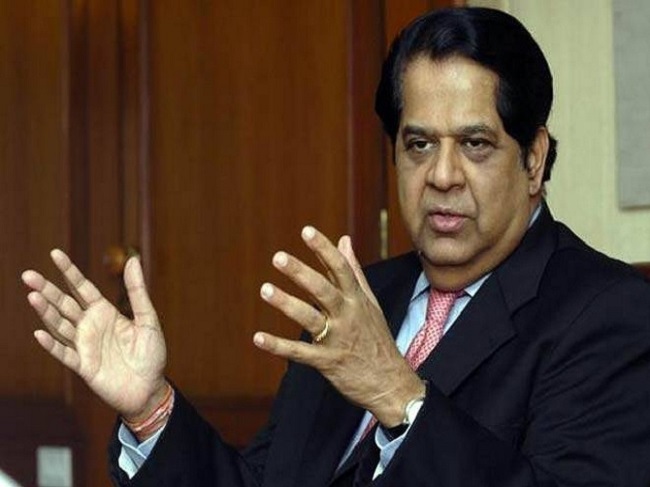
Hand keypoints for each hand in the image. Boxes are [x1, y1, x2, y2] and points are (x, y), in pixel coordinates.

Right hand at [22, 250, 167, 421]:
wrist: (150, 388)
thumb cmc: (151, 354)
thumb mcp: (148, 319)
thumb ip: (137, 291)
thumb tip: (133, 260)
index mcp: (105, 312)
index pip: (82, 288)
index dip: (69, 271)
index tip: (54, 254)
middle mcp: (90, 326)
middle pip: (64, 304)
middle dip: (47, 289)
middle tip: (28, 275)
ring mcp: (84, 345)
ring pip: (60, 325)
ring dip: (46, 312)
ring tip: (32, 296)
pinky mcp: (83, 366)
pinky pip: (65, 353)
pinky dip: (52, 344)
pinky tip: (39, 332)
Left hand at [254, 227, 424, 426]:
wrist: (390, 383)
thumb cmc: (376, 339)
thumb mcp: (370, 302)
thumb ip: (354, 271)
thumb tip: (344, 240)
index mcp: (357, 300)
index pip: (341, 268)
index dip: (324, 249)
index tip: (307, 231)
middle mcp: (348, 315)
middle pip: (323, 290)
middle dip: (301, 273)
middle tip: (278, 257)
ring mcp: (338, 339)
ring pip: (310, 318)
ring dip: (287, 304)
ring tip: (265, 289)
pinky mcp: (328, 362)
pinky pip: (300, 353)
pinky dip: (279, 346)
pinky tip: (258, 338)